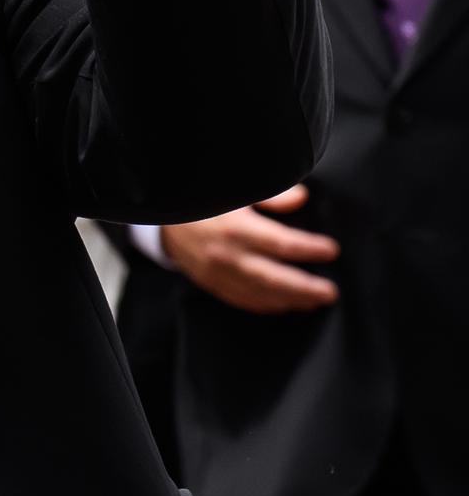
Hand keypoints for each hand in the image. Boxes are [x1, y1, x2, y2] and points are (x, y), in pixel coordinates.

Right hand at [160, 186, 339, 313]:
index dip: (310, 249)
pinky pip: (242, 300)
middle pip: (274, 278)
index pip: (282, 244)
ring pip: (260, 294)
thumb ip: (271, 195)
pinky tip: (284, 305)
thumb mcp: (237, 190)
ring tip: (315, 301)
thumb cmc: (205, 200)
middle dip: (305, 287)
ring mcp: (218, 274)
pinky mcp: (210, 284)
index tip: (331, 250)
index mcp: (237, 228)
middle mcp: (227, 255)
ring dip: (291, 300)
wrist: (164, 218)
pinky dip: (266, 306)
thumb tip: (302, 198)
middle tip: (330, 292)